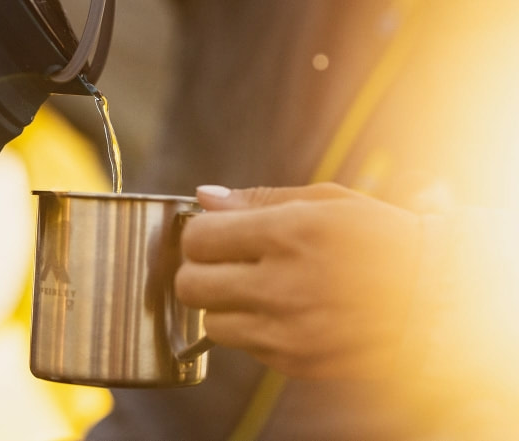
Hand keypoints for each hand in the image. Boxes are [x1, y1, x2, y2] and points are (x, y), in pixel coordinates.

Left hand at [175, 183, 421, 378]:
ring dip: (223, 305)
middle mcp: (284, 285)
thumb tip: (204, 196)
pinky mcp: (295, 362)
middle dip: (199, 270)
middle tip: (224, 263)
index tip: (214, 233)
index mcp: (291, 233)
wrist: (435, 298)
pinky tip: (283, 312)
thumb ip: (258, 199)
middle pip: (191, 285)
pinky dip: (252, 329)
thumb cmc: (379, 239)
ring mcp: (288, 331)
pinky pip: (244, 347)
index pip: (198, 238)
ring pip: (211, 323)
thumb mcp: (326, 201)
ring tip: (256, 290)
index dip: (198, 233)